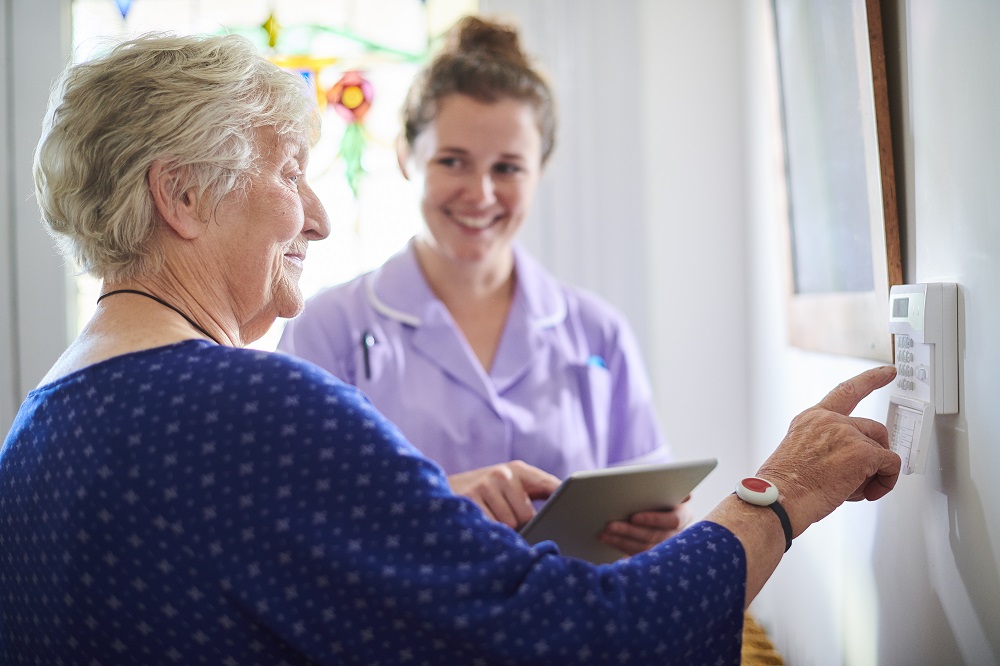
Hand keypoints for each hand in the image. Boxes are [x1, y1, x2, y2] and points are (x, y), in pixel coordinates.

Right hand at [448, 461, 560, 528]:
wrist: (438, 489)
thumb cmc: (484, 495)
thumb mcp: (509, 488)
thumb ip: (535, 496)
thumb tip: (566, 515)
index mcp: (519, 470)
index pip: (550, 486)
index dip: (564, 500)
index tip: (577, 513)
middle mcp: (504, 473)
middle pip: (528, 517)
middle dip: (522, 527)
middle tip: (508, 523)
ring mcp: (485, 484)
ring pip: (509, 525)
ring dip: (502, 532)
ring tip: (490, 522)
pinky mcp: (469, 498)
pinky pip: (490, 528)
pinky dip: (488, 533)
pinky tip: (480, 524)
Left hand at [598, 496, 693, 555]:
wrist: (654, 503)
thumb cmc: (657, 492)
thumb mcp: (662, 487)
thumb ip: (663, 486)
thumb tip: (673, 490)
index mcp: (684, 515)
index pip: (673, 520)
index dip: (653, 519)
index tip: (633, 517)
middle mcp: (677, 534)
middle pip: (654, 536)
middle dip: (629, 531)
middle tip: (609, 525)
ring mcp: (665, 546)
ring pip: (643, 548)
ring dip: (620, 540)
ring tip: (603, 533)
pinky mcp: (652, 554)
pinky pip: (636, 554)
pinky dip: (619, 545)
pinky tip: (606, 539)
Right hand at [755, 365, 900, 537]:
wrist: (779, 499)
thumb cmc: (784, 487)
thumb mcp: (798, 454)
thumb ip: (825, 448)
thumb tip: (848, 465)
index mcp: (811, 419)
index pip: (846, 391)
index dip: (870, 379)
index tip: (887, 371)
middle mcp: (829, 420)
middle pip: (873, 429)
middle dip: (876, 453)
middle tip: (867, 475)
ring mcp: (847, 433)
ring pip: (882, 450)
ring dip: (874, 473)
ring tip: (853, 490)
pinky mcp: (863, 452)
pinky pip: (890, 465)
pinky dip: (886, 482)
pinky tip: (869, 492)